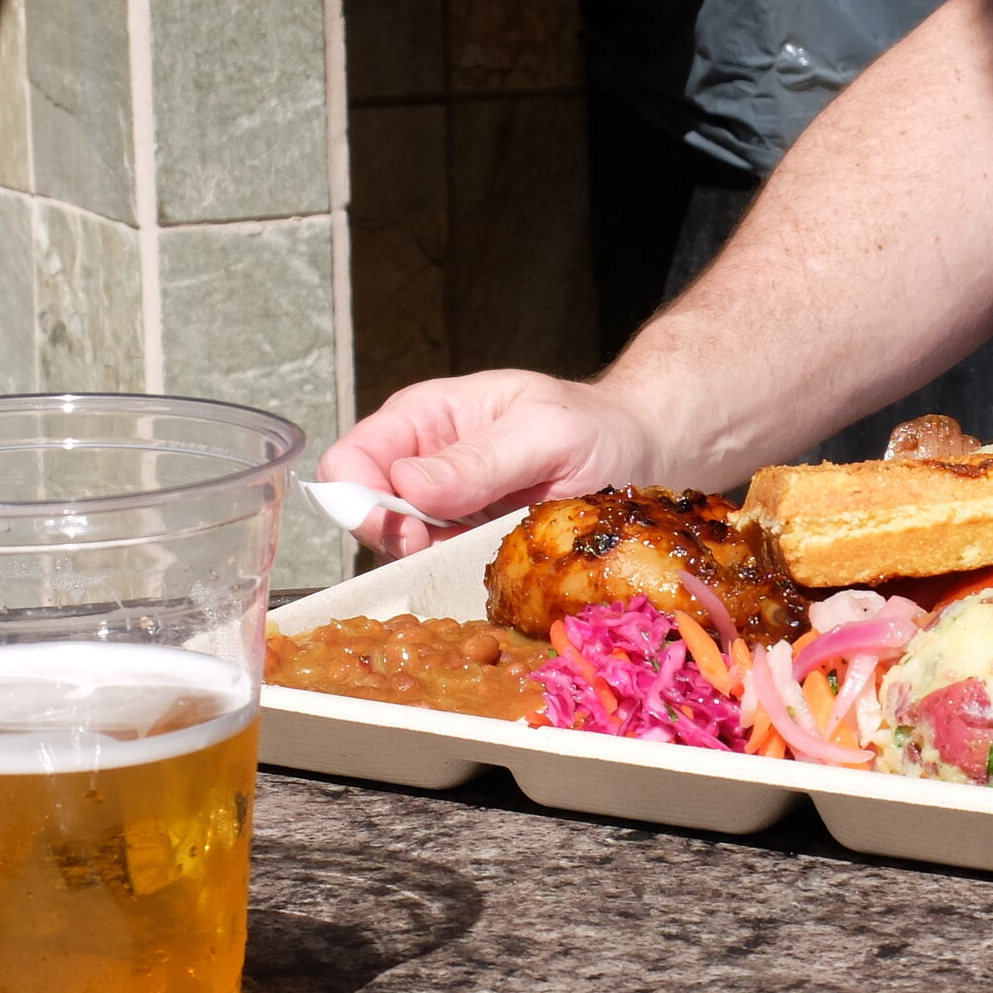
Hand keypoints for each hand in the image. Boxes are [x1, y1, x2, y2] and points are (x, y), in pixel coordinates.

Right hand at [318, 371, 661, 557]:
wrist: (641, 456)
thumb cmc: (596, 428)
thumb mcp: (545, 432)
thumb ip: (479, 459)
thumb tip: (407, 486)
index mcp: (426, 418)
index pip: (351, 460)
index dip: (361, 501)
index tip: (407, 528)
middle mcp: (422, 463)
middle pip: (366, 513)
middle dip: (400, 538)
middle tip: (454, 543)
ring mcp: (443, 508)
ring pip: (401, 549)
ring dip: (436, 560)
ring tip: (490, 546)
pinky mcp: (467, 543)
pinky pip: (441, 568)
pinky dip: (461, 575)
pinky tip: (497, 564)